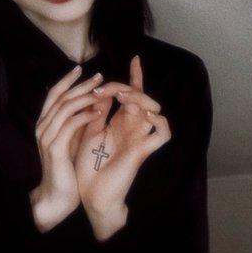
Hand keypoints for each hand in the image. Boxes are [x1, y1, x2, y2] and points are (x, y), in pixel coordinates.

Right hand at [29, 66, 103, 231]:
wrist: (57, 196)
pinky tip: (99, 112)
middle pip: (60, 97)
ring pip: (66, 107)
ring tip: (102, 92)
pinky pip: (71, 124)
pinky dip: (85, 115)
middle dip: (80, 84)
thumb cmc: (66, 169)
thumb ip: (77, 122)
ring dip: (85, 97)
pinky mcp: (55, 147)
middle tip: (99, 76)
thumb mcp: (72, 140)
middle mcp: (42, 127)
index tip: (81, 68)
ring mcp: (47, 137)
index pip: (53, 95)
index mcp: (44, 124)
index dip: (66, 80)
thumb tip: (93, 102)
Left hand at [74, 56, 170, 238]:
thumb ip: (97, 111)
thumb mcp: (89, 131)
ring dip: (140, 99)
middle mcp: (133, 128)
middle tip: (107, 89)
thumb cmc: (88, 167)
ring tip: (121, 97)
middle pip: (141, 98)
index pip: (131, 94)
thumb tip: (102, 90)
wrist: (89, 194)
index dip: (135, 76)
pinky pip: (163, 133)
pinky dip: (159, 121)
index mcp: (120, 123)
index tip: (135, 58)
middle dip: (127, 87)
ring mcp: (140, 138)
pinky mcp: (143, 151)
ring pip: (154, 110)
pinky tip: (145, 113)